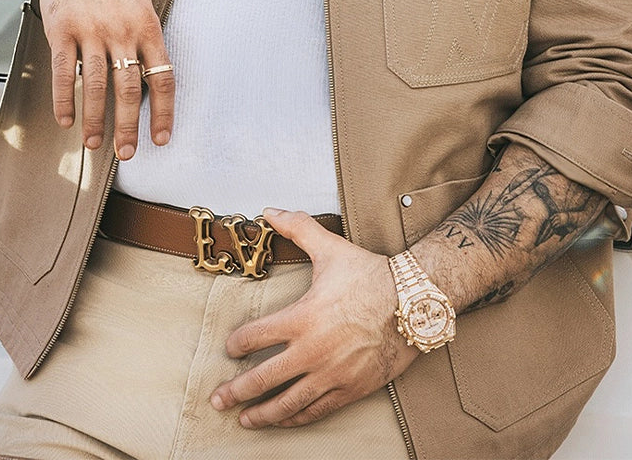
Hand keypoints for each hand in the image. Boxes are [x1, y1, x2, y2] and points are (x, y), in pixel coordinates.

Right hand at [37, 0, 172, 155]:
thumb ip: (144, 40)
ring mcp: (91, 30)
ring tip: (94, 143)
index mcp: (147, 26)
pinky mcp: (62, 29)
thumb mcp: (141, 3)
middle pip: (128, 89)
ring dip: (95, 120)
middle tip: (127, 153)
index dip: (163, 112)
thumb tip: (148, 82)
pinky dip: (65, 99)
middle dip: (128, 126)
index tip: (161, 138)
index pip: (162, 77)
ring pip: (97, 85)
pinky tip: (66, 119)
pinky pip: (66, 72)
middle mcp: (122, 31)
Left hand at [210, 208, 417, 428]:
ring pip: (288, 403)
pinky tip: (285, 419)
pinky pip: (316, 411)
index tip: (229, 349)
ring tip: (245, 419)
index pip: (255, 337)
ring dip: (262, 413)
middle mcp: (312, 351)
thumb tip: (269, 212)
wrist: (412, 302)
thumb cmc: (371, 275)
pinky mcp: (351, 389)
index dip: (236, 344)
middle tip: (218, 399)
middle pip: (263, 378)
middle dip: (236, 391)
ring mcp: (331, 374)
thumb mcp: (331, 247)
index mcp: (302, 318)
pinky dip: (296, 418)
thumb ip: (297, 228)